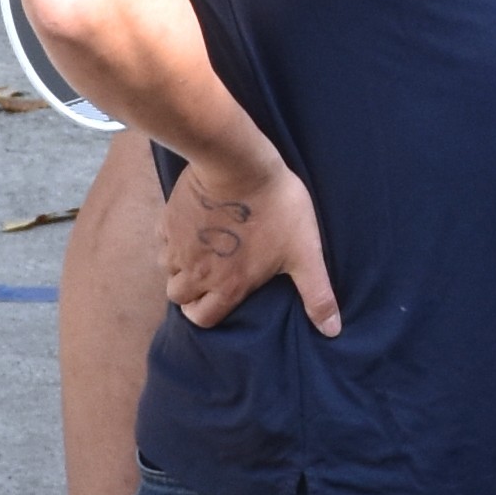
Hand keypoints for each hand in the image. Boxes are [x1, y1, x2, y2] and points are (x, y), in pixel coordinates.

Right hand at [162, 151, 338, 335]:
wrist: (238, 163)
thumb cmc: (276, 208)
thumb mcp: (305, 253)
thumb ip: (317, 294)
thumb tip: (333, 331)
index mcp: (227, 286)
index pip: (202, 318)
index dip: (208, 313)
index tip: (219, 300)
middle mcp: (196, 272)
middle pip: (179, 296)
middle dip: (191, 293)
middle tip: (210, 277)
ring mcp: (178, 245)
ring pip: (168, 269)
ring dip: (181, 267)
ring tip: (203, 253)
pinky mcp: (167, 220)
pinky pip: (162, 240)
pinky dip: (173, 240)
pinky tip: (192, 229)